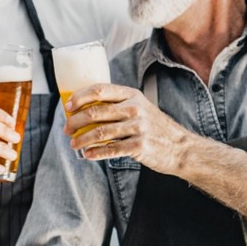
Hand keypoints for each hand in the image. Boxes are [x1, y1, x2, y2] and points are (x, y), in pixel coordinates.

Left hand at [63, 83, 191, 173]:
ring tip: (73, 144)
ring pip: (100, 132)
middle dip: (76, 122)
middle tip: (66, 129)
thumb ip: (118, 106)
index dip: (79, 97)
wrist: (180, 147)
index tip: (67, 107)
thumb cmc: (154, 127)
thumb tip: (85, 109)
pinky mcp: (140, 145)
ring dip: (82, 139)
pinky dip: (96, 153)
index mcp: (131, 95)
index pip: (99, 90)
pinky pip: (111, 149)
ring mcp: (138, 127)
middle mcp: (134, 108)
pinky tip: (87, 155)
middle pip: (95, 112)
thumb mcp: (140, 108)